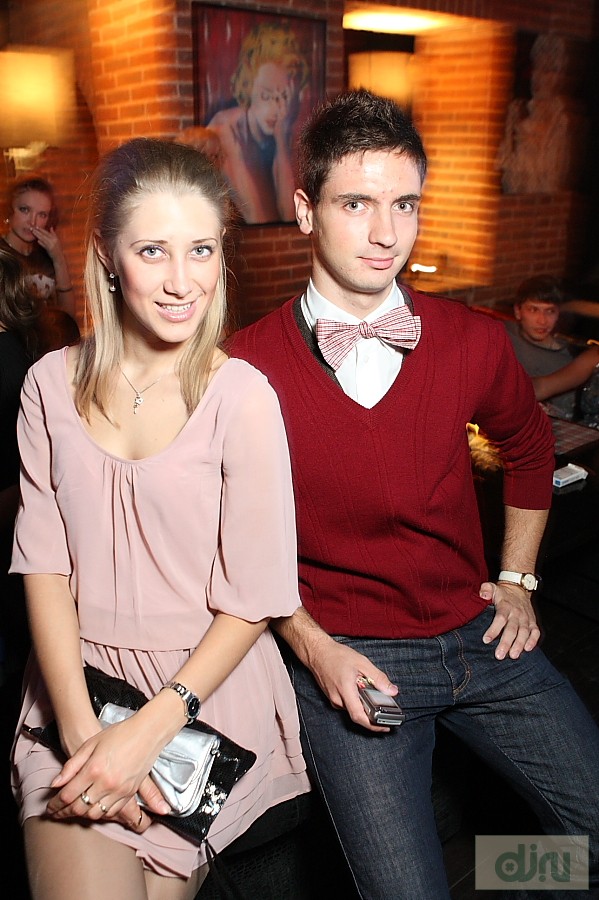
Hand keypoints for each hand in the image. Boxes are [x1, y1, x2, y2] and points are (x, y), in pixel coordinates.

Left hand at [30, 225, 64, 262]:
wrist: (59, 256)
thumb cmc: (58, 248)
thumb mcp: (57, 240)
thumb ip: (54, 234)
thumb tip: (51, 227)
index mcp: (55, 238)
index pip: (47, 232)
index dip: (41, 229)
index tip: (36, 227)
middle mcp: (52, 241)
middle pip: (43, 235)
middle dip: (37, 231)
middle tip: (32, 228)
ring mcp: (50, 245)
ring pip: (42, 239)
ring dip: (37, 235)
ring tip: (33, 232)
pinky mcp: (48, 249)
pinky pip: (43, 245)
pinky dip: (41, 243)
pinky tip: (37, 240)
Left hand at [46, 715, 170, 829]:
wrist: (148, 732)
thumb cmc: (119, 734)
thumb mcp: (90, 744)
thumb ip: (72, 765)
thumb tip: (56, 784)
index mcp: (94, 769)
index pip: (67, 795)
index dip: (55, 804)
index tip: (49, 807)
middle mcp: (106, 783)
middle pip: (79, 808)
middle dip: (64, 813)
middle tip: (56, 812)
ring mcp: (120, 790)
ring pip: (94, 814)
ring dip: (81, 815)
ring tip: (73, 810)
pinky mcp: (130, 792)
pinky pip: (111, 812)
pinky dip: (100, 813)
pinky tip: (94, 807)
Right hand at [307, 636, 398, 732]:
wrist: (317, 652)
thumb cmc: (336, 655)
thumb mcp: (362, 662)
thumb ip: (378, 678)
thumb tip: (392, 691)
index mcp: (345, 691)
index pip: (359, 717)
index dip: (373, 725)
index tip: (385, 727)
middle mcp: (337, 699)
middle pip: (358, 715)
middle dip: (372, 715)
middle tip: (385, 711)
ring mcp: (333, 699)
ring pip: (352, 709)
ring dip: (364, 705)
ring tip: (374, 697)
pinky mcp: (332, 697)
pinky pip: (347, 704)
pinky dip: (356, 701)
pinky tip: (361, 691)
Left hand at [479, 581, 540, 658]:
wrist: (519, 588)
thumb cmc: (503, 593)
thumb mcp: (492, 587)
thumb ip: (486, 589)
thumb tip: (483, 595)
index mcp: (505, 606)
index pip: (500, 619)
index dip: (493, 630)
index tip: (486, 640)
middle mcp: (516, 613)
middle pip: (512, 629)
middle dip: (506, 643)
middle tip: (499, 655)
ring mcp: (525, 618)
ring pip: (524, 633)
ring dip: (519, 645)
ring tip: (513, 656)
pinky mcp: (532, 622)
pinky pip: (535, 632)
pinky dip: (533, 641)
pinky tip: (527, 649)